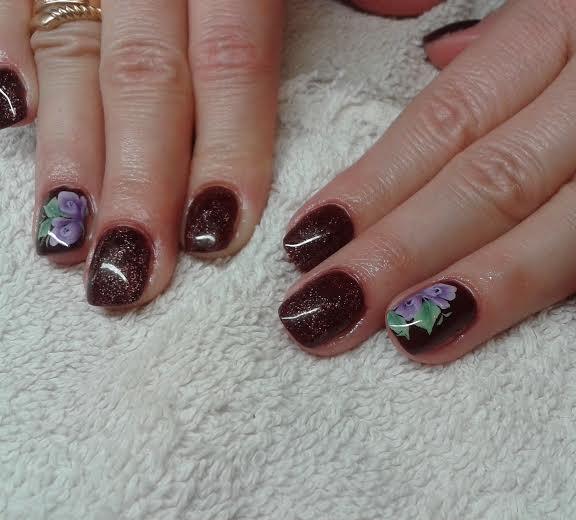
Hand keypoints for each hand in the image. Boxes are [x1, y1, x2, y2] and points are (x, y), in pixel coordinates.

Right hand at [0, 0, 282, 306]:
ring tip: (67, 240)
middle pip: (147, 81)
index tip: (218, 233)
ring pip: (72, 59)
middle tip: (136, 271)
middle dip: (141, 184)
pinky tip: (13, 118)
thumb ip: (305, 25)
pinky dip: (6, 57)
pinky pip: (11, 6)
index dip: (230, 149)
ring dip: (70, 156)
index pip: (234, 63)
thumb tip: (356, 87)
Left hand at [279, 0, 575, 363]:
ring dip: (505, 278)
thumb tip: (438, 77)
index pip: (446, 120)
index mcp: (562, 20)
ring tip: (420, 334)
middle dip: (404, 252)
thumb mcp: (573, 2)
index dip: (373, 186)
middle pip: (498, 172)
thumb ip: (509, 53)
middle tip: (328, 314)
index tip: (311, 247)